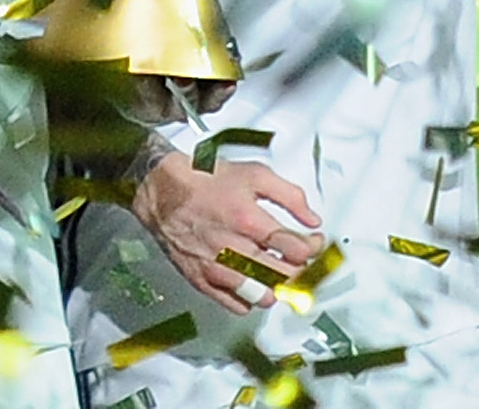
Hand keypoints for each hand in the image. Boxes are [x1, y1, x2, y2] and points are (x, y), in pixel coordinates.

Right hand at [134, 150, 323, 314]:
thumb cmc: (206, 181)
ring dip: (277, 287)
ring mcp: (217, 269)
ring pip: (262, 295)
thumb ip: (290, 196)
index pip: (297, 249)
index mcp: (249, 221)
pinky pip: (236, 305)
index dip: (313, 247)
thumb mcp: (256, 175)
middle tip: (301, 259)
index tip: (314, 242)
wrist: (164, 191)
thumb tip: (312, 219)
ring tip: (278, 271)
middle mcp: (234, 249)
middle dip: (301, 268)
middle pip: (283, 275)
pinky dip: (251, 299)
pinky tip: (254, 281)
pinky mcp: (203, 281)